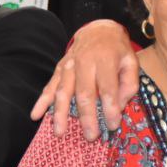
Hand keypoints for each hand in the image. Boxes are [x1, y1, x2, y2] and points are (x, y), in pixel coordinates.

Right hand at [30, 19, 137, 139]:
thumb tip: (119, 106)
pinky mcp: (58, 69)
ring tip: (60, 132)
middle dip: (86, 117)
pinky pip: (49, 86)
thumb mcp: (131, 61)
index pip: (107, 88)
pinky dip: (41, 102)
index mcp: (105, 59)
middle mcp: (84, 62)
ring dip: (61, 114)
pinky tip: (35, 115)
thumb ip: (129, 83)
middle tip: (90, 136)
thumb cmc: (116, 50)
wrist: (97, 30)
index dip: (110, 108)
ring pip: (63, 92)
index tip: (112, 125)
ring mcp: (68, 66)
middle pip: (84, 93)